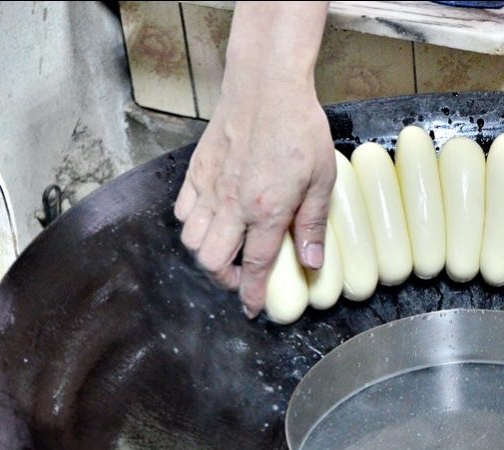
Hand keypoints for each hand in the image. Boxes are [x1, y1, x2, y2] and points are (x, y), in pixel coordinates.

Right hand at [172, 1, 331, 317]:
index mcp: (266, 210)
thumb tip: (312, 263)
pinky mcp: (197, 170)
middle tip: (245, 276)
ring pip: (192, 240)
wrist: (266, 86)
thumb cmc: (299, 129)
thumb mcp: (321, 180)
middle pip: (212, 261)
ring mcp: (209, 188)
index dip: (253, 294)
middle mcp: (231, 205)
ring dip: (208, 253)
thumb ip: (312, 225)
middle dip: (227, 278)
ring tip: (230, 250)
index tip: (253, 310)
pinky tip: (213, 219)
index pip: (256, 266)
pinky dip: (193, 224)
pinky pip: (183, 211)